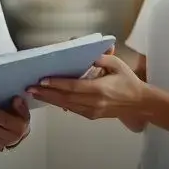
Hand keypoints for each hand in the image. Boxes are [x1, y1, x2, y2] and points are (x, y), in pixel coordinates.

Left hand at [28, 54, 146, 120]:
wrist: (139, 103)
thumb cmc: (128, 81)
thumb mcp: (117, 65)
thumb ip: (101, 58)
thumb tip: (85, 52)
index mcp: (100, 89)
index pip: (74, 87)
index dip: (57, 84)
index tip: (42, 80)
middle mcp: (94, 102)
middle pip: (66, 99)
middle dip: (46, 93)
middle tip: (29, 88)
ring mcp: (92, 111)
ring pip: (66, 106)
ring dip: (50, 99)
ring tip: (34, 93)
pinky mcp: (91, 115)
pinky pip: (72, 109)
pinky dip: (59, 104)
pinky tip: (49, 99)